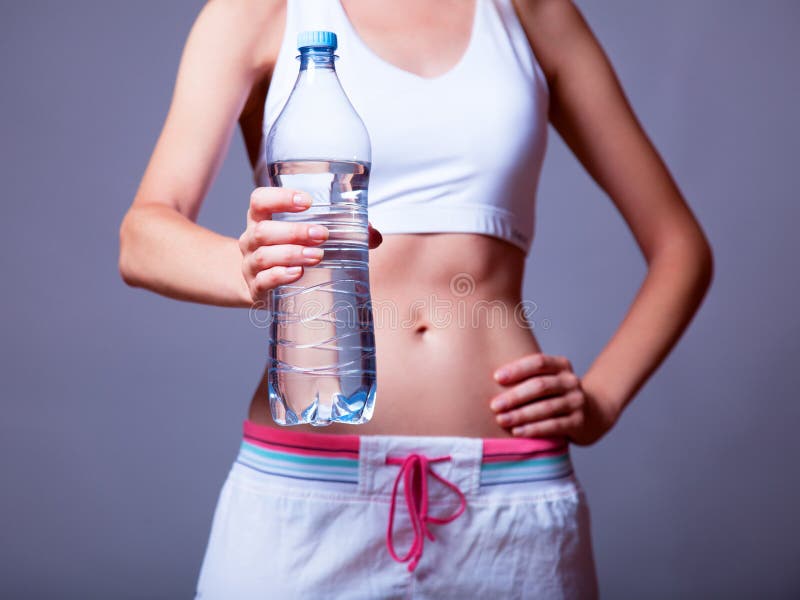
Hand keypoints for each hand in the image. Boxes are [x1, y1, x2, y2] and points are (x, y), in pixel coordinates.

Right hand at [238, 187, 381, 302]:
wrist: (261, 286)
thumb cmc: (290, 252)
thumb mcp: (306, 237)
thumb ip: (341, 233)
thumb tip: (374, 235)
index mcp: (261, 219)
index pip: (260, 200)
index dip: (280, 197)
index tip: (307, 201)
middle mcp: (251, 239)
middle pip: (264, 230)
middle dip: (295, 231)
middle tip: (322, 235)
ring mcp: (250, 265)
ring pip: (264, 256)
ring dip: (292, 254)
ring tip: (317, 256)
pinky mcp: (255, 289)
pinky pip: (263, 281)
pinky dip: (280, 276)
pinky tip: (297, 274)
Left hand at [490, 353, 617, 445]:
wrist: (593, 414)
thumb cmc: (556, 395)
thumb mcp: (548, 380)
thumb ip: (527, 377)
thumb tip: (489, 381)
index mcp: (561, 365)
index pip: (539, 362)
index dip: (517, 369)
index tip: (496, 378)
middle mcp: (571, 381)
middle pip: (540, 386)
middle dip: (514, 396)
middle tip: (494, 406)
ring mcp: (577, 402)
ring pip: (546, 407)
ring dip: (521, 415)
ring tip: (501, 420)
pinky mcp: (579, 422)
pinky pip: (553, 426)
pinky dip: (533, 429)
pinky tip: (517, 432)